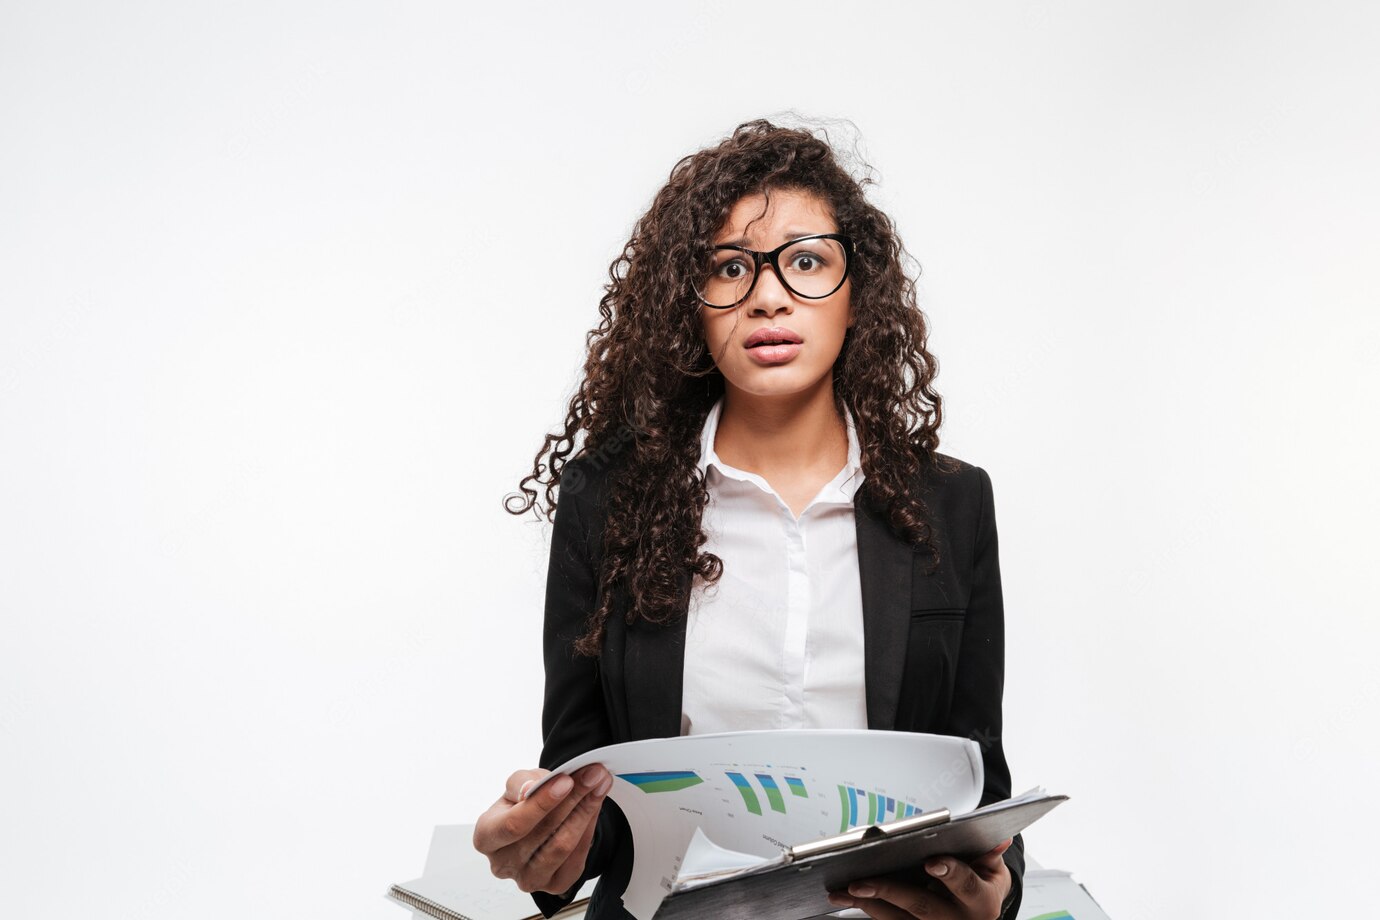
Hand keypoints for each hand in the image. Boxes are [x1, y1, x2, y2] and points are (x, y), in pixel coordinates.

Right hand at [472, 763, 612, 895]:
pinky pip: (577, 857)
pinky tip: (596, 806)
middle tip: (594, 775)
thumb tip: (531, 789)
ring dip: (586, 812)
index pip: (514, 824)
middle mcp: (503, 864)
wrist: (534, 824)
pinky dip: (590, 828)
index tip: (567, 781)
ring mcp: (528, 879)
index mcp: (485, 837)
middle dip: (573, 799)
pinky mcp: (554, 885)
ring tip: (599, 785)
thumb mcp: (515, 784)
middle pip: (544, 832)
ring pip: (563, 845)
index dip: (542, 802)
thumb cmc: (520, 803)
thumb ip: (520, 782)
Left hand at [826, 837, 1013, 919]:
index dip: (950, 873)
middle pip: (921, 905)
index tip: (932, 862)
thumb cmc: (983, 885)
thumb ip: (989, 853)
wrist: (980, 915)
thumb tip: (998, 837)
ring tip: (842, 890)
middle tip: (861, 881)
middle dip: (889, 891)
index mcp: (981, 902)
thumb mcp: (993, 870)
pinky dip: (868, 908)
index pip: (966, 885)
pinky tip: (848, 897)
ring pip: (898, 918)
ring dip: (867, 903)